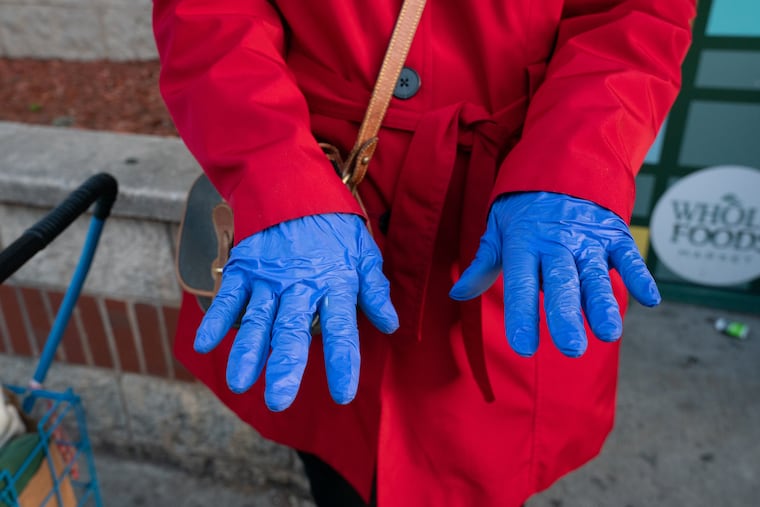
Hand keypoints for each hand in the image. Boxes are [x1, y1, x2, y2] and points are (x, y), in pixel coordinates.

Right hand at [194, 213, 398, 410]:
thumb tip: (391, 324)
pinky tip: (203, 345)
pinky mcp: (244, 268)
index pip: (341, 329)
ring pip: (257, 319)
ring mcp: (269, 277)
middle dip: (285, 367)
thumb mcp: (364, 253)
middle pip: (292, 330)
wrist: (294, 184)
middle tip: (279, 401)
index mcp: (335, 283)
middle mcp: (301, 284)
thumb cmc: (335, 226)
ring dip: (247, 352)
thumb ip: (374, 290)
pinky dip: (215, 319)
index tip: (342, 394)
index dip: (342, 362)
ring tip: (240, 382)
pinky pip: (229, 297)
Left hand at [449, 192, 659, 357]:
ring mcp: (588, 239)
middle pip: (561, 283)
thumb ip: (483, 264)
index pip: (521, 284)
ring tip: (609, 333)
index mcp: (523, 243)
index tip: (524, 347)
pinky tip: (649, 299)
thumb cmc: (522, 209)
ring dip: (603, 303)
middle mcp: (556, 243)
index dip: (522, 315)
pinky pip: (629, 256)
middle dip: (566, 315)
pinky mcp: (614, 234)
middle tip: (571, 348)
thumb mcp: (497, 230)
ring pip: (595, 274)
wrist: (560, 165)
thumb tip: (457, 292)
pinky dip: (640, 275)